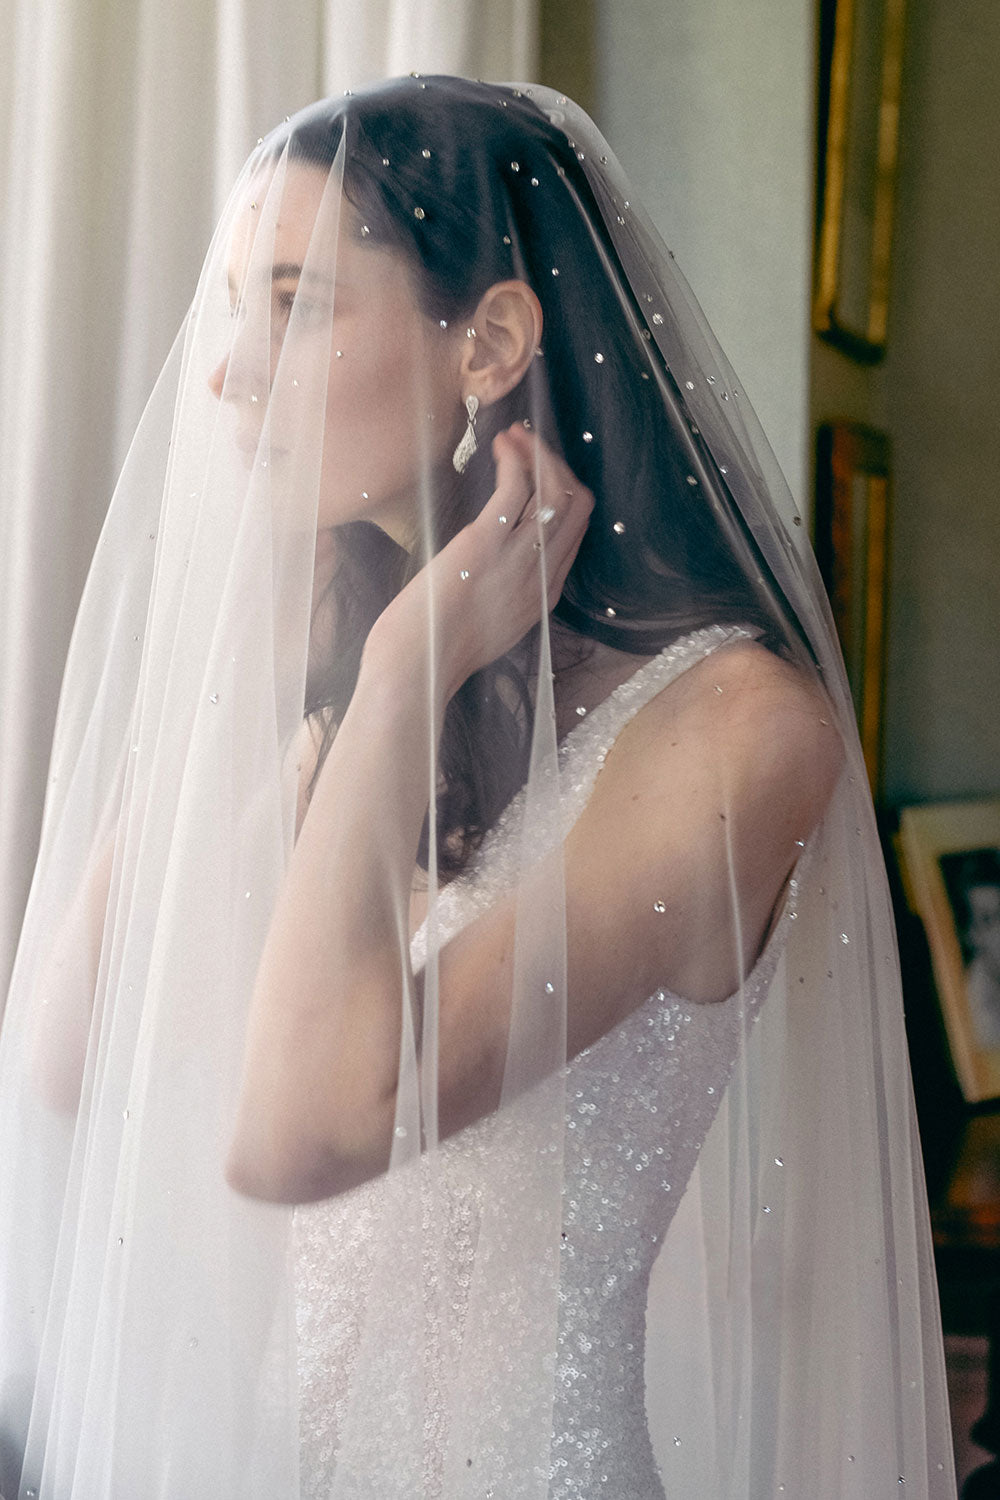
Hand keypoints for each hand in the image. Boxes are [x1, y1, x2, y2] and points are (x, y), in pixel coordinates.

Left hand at [366, 425, 593, 700]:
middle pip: (577, 508)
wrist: (414, 670)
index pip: (575, 535)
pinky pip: (518, 488)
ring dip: (540, 454)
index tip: (540, 475)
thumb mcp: (489, 626)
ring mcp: (517, 560)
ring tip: (517, 436)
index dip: (562, 497)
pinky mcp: (485, 544)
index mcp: (543, 597)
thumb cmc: (435, 651)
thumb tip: (495, 566)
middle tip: (532, 447)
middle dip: (559, 467)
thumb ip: (504, 595)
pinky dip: (515, 458)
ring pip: (557, 492)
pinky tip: (502, 446)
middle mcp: (540, 577)